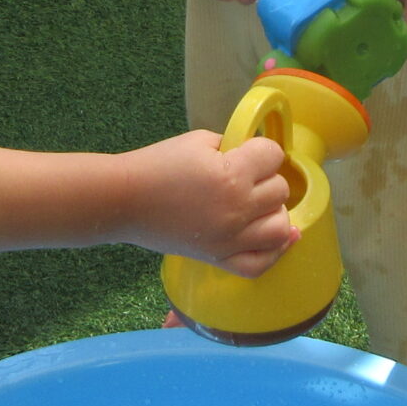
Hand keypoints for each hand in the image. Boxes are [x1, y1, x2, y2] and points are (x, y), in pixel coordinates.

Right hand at [120, 128, 296, 274]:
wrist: (126, 200)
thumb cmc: (158, 165)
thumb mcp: (199, 141)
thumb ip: (233, 145)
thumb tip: (255, 154)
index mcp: (232, 175)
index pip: (273, 156)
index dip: (262, 150)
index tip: (247, 152)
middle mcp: (237, 210)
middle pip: (280, 191)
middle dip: (265, 178)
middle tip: (244, 176)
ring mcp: (229, 239)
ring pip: (280, 228)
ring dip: (274, 212)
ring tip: (257, 205)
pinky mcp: (218, 258)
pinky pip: (260, 264)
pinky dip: (274, 252)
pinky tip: (279, 237)